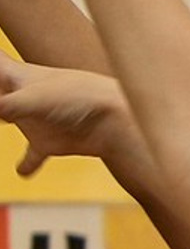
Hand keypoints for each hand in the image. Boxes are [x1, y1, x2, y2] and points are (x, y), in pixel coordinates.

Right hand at [0, 60, 130, 175]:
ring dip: (2, 118)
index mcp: (17, 76)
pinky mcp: (50, 142)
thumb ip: (4, 104)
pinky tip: (23, 172)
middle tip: (2, 106)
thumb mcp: (32, 99)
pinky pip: (33, 156)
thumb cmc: (79, 98)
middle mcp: (22, 95)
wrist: (118, 119)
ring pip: (8, 117)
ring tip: (4, 119)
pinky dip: (27, 163)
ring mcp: (36, 118)